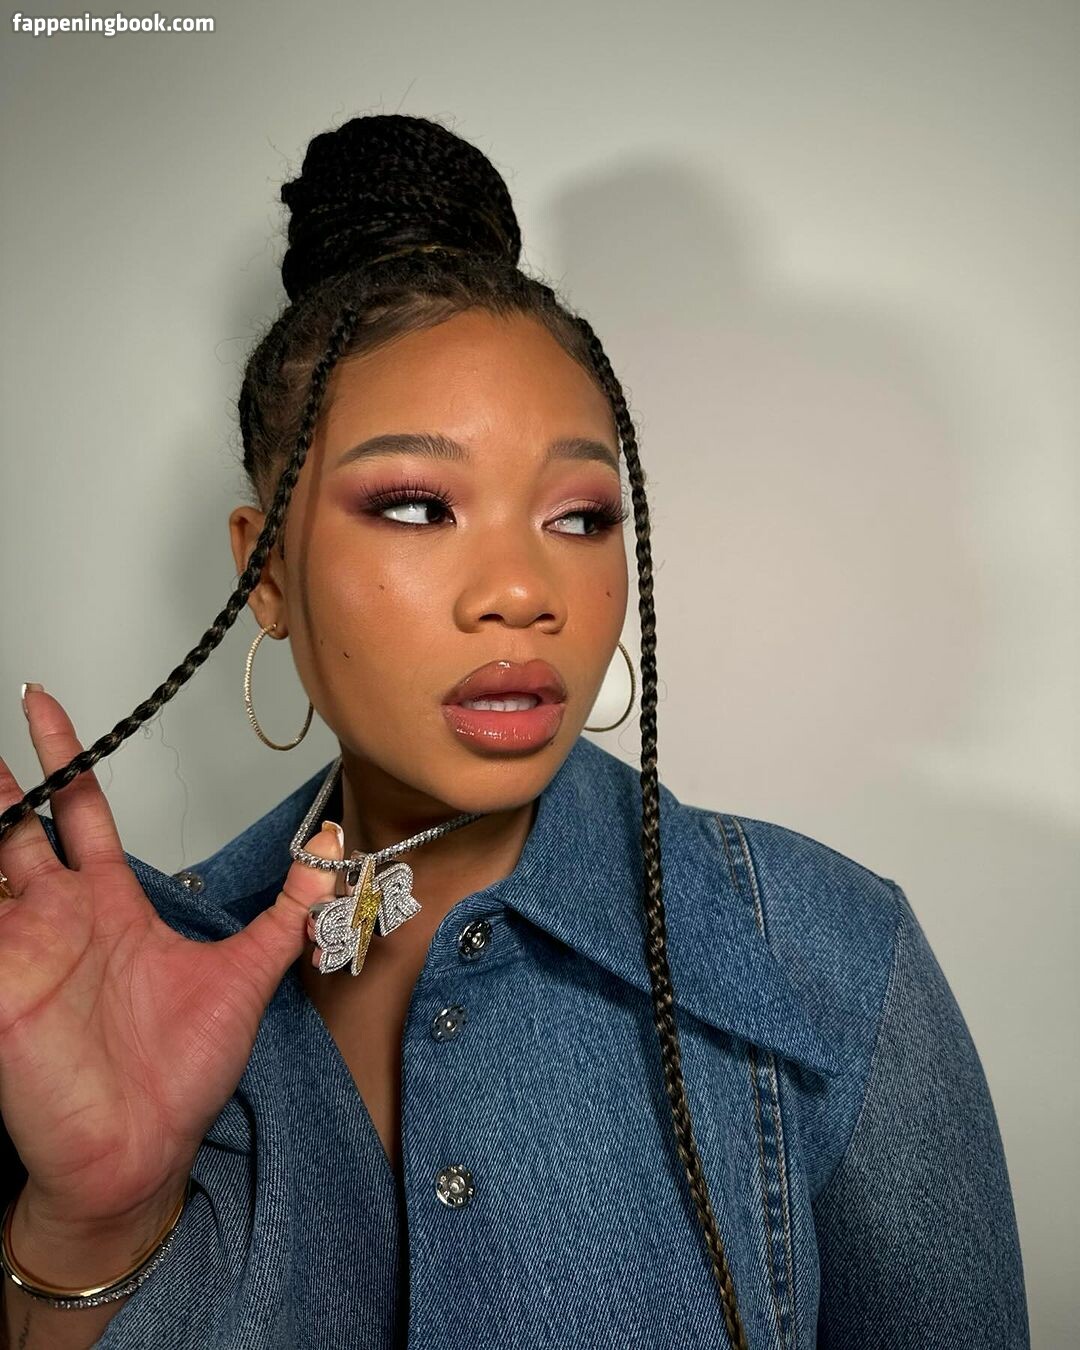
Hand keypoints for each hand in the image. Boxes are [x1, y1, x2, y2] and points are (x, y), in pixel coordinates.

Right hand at [0, 686, 340, 1232]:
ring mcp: (26, 949)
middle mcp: (63, 917)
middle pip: (22, 825)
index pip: (83, 810)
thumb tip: (335, 846)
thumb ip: (289, 910)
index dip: (69, 757)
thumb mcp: (249, 975)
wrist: (142, 1151)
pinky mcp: (1, 986)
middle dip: (5, 775)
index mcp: (113, 905)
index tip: (47, 707)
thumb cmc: (183, 1073)